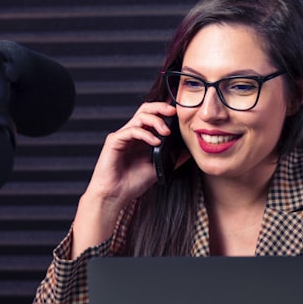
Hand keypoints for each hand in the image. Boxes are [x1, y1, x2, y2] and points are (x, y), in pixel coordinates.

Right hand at [69, 102, 177, 255]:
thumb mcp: (158, 168)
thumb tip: (188, 151)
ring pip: (139, 117)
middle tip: (174, 112)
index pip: (153, 116)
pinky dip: (145, 134)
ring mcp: (122, 136)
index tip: (180, 111)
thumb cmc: (132, 183)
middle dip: (161, 107)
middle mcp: (132, 133)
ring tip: (166, 132)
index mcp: (141, 138)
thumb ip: (171, 158)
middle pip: (145, 110)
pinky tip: (155, 142)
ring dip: (156, 121)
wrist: (115, 195)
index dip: (165, 110)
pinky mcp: (114, 141)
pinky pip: (131, 130)